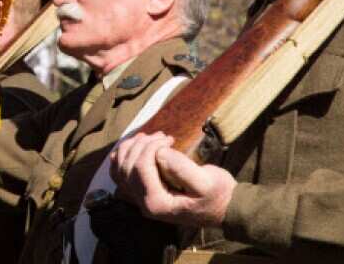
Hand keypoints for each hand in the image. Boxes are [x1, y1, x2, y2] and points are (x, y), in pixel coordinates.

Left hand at [109, 133, 234, 227]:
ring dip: (129, 148)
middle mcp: (144, 204)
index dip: (150, 147)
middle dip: (141, 144)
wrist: (224, 208)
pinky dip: (121, 158)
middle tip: (162, 135)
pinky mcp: (143, 193)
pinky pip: (121, 175)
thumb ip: (182, 168)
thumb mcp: (208, 182)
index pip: (140, 168)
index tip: (169, 138)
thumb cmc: (218, 195)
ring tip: (148, 137)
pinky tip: (132, 146)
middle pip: (127, 166)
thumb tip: (160, 152)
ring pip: (119, 170)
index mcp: (157, 203)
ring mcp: (141, 199)